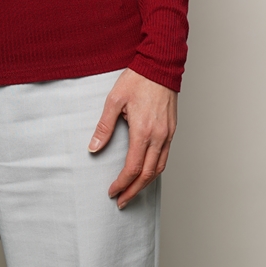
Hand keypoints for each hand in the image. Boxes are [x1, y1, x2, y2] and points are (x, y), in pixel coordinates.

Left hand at [88, 68, 176, 207]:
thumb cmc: (137, 80)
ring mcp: (168, 134)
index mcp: (143, 131)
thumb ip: (104, 127)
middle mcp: (159, 136)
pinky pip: (165, 157)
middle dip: (133, 190)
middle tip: (121, 201)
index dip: (122, 183)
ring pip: (159, 168)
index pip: (133, 168)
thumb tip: (94, 147)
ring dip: (146, 184)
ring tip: (133, 192)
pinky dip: (156, 170)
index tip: (112, 191)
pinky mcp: (172, 130)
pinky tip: (147, 173)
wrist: (160, 66)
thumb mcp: (114, 101)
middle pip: (148, 174)